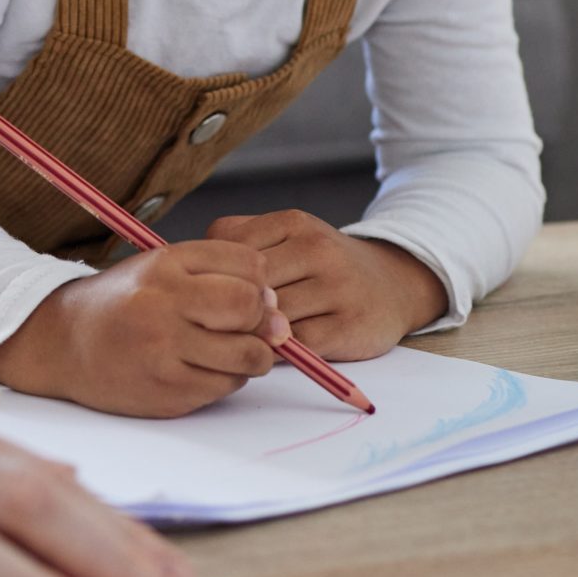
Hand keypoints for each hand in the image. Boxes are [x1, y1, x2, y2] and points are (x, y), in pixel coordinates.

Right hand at [0, 242, 289, 417]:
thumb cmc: (123, 302)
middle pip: (250, 309)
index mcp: (165, 265)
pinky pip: (225, 387)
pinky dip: (227, 378)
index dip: (262, 285)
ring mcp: (164, 352)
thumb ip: (220, 275)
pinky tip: (203, 367)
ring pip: (247, 356)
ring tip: (231, 349)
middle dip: (263, 320)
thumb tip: (277, 311)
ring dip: (252, 354)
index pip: (249, 267)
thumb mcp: (162, 267)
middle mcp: (163, 305)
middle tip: (250, 326)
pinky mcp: (167, 392)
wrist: (62, 343)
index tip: (253, 296)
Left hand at [205, 209, 447, 360]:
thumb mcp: (288, 237)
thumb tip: (183, 262)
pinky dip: (278, 353)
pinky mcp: (348, 326)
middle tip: (215, 325)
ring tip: (243, 339)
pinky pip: (297, 347)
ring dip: (252, 334)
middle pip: (249, 286)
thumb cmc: (323, 266)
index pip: (230, 248)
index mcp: (294, 224)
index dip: (212, 275)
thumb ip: (240, 241)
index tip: (206, 291)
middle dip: (229, 309)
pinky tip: (272, 350)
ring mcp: (336, 288)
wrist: (394, 285)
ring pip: (271, 318)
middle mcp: (318, 251)